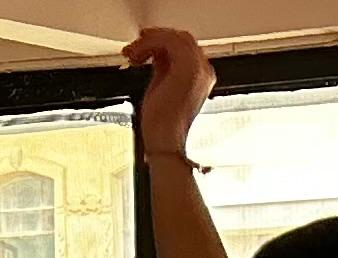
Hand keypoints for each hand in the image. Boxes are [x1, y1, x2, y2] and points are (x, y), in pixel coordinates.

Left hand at [126, 26, 212, 154]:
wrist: (165, 139)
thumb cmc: (162, 120)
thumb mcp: (163, 85)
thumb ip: (163, 66)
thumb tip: (155, 51)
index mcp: (202, 75)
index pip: (185, 46)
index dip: (163, 40)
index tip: (144, 43)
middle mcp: (205, 69)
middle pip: (181, 38)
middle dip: (155, 38)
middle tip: (136, 45)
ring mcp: (198, 68)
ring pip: (173, 37)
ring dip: (148, 42)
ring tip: (133, 55)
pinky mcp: (187, 68)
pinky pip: (167, 42)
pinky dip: (147, 45)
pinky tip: (136, 57)